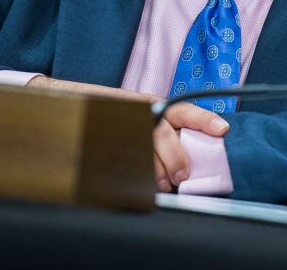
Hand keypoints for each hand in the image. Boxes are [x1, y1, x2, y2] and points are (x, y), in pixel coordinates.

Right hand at [25, 77, 228, 192]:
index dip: (203, 118)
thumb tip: (189, 162)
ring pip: (145, 145)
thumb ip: (162, 134)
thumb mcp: (139, 118)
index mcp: (152, 105)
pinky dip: (133, 171)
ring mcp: (123, 120)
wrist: (64, 103)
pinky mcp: (104, 132)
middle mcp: (140, 110)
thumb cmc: (109, 115)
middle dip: (175, 156)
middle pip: (164, 130)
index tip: (222, 128)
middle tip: (181, 176)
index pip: (183, 108)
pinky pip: (124, 154)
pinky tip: (137, 179)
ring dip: (155, 169)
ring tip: (160, 183)